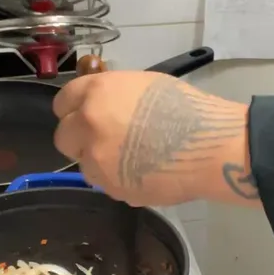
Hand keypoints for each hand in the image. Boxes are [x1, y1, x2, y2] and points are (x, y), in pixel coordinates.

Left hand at [52, 71, 259, 205]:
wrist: (210, 146)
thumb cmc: (186, 108)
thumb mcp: (142, 86)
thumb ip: (112, 97)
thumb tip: (101, 108)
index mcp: (96, 93)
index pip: (62, 103)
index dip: (74, 110)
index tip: (85, 116)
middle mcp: (88, 125)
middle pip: (64, 138)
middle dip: (80, 140)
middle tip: (105, 141)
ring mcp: (98, 160)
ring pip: (85, 165)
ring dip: (100, 163)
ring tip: (133, 160)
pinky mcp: (113, 188)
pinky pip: (108, 184)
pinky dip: (120, 180)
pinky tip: (145, 173)